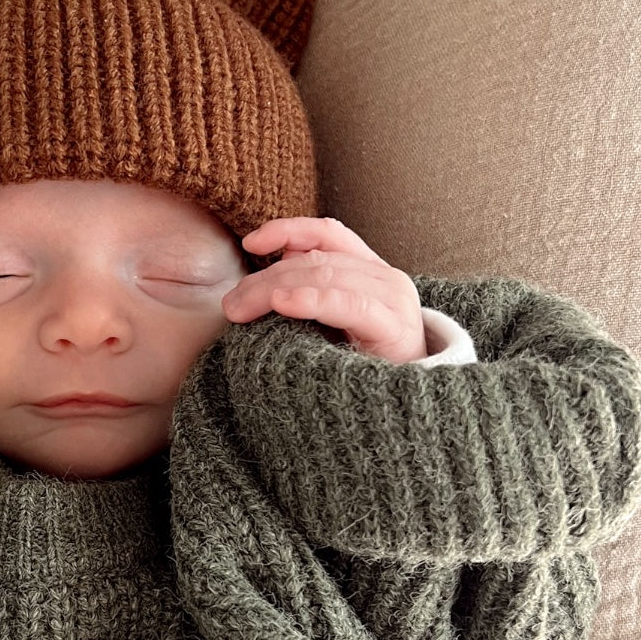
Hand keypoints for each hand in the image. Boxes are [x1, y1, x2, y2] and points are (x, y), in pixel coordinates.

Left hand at [221, 217, 427, 363]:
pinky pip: (349, 305)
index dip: (288, 230)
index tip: (250, 243)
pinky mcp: (395, 328)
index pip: (328, 234)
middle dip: (266, 278)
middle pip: (317, 261)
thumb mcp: (334, 324)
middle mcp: (386, 278)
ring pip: (326, 277)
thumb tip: (274, 266)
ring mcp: (393, 300)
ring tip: (243, 309)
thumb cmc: (365, 367)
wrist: (408, 409)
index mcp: (371, 270)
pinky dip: (312, 300)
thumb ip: (311, 290)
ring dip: (275, 289)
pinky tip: (283, 303)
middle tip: (232, 304)